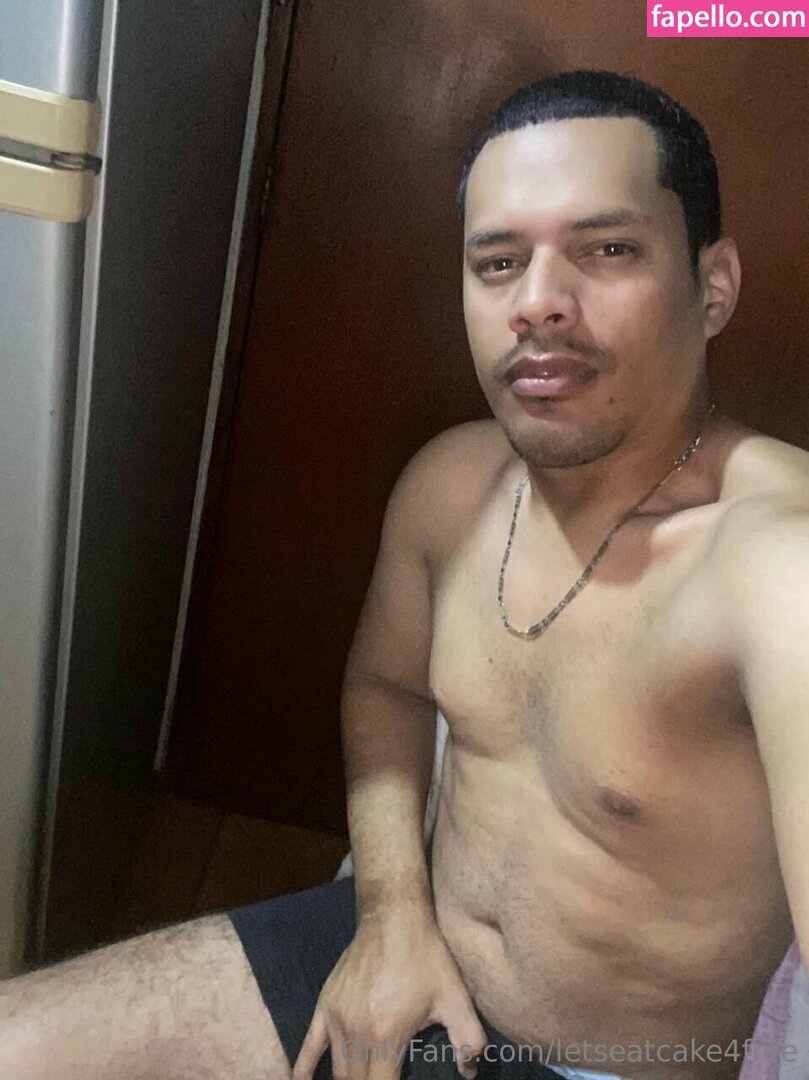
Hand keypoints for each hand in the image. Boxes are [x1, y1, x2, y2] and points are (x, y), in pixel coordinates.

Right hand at [293, 906, 485, 1079]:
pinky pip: (308, 1047)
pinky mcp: (324, 1005)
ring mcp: (335, 1019)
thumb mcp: (456, 998)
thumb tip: (470, 1072)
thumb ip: (470, 1040)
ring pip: (336, 1072)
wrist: (393, 916)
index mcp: (386, 1036)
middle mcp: (355, 1033)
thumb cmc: (426, 957)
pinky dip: (303, 1070)